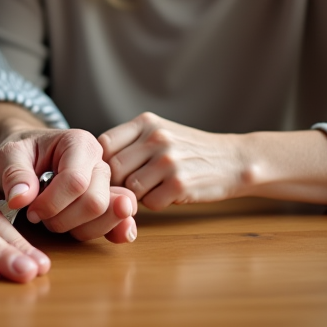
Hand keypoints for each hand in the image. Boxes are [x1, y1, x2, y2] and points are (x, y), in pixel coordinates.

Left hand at [0, 127, 137, 242]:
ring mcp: (107, 183)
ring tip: (54, 219)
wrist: (29, 157)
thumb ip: (14, 174)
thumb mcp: (9, 155)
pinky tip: (117, 237)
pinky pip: (119, 220)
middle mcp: (99, 161)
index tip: (30, 210)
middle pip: (94, 201)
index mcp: (79, 143)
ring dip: (75, 228)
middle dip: (63, 218)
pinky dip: (115, 230)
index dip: (51, 203)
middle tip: (40, 216)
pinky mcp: (108, 203)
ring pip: (105, 215)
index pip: (75, 181)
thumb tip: (20, 199)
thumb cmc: (22, 153)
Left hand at [100, 113, 247, 208]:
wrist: (234, 160)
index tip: (109, 172)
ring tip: (154, 188)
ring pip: (130, 188)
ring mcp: (168, 161)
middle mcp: (156, 138)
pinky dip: (156, 203)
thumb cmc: (190, 150)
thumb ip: (131, 141)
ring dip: (137, 195)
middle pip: (113, 168)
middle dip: (118, 183)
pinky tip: (169, 194)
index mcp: (147, 122)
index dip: (101, 162)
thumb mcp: (161, 132)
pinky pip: (150, 203)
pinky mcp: (180, 184)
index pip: (104, 143)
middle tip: (130, 187)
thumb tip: (92, 162)